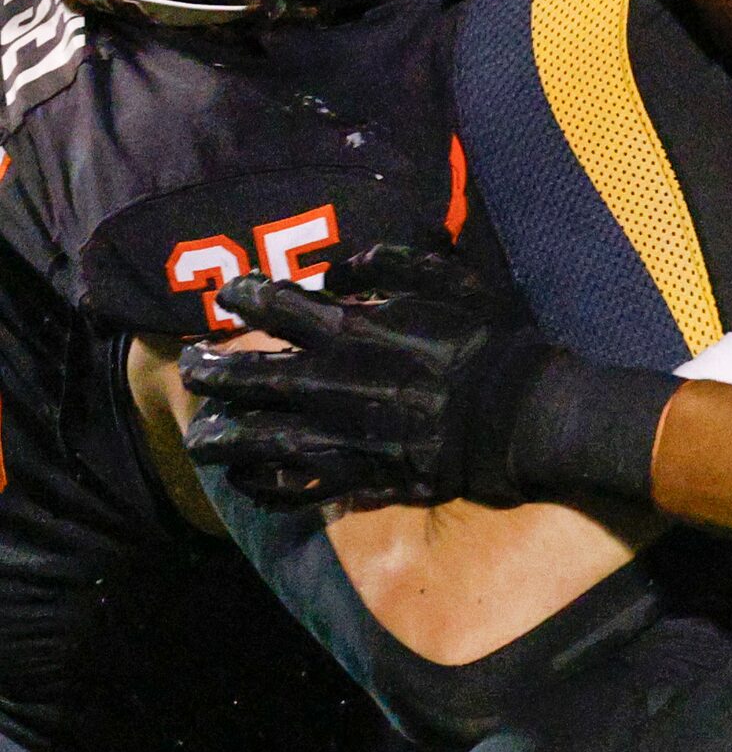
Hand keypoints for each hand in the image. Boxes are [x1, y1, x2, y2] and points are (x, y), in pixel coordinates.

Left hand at [180, 246, 554, 510]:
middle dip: (207, 370)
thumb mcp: (449, 280)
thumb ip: (390, 264)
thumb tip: (337, 268)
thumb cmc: (488, 341)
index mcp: (351, 329)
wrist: (518, 414)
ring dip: (217, 434)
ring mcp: (337, 433)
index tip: (227, 296)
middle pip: (244, 375)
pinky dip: (258, 486)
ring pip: (251, 437)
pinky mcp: (354, 474)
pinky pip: (290, 487)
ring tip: (202, 432)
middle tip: (193, 366)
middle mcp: (330, 381)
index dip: (240, 296)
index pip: (272, 305)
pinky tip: (244, 480)